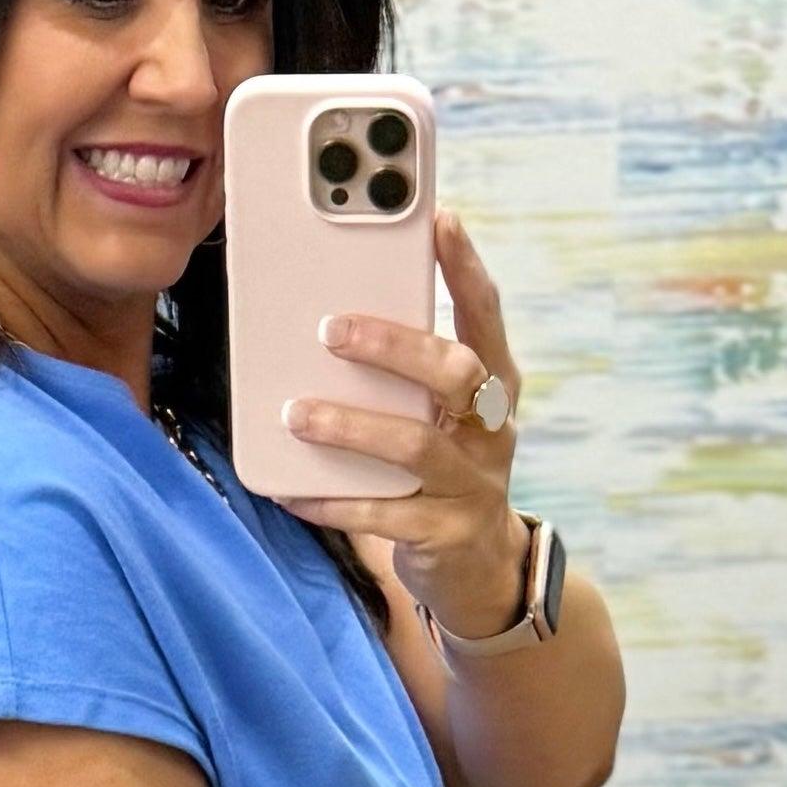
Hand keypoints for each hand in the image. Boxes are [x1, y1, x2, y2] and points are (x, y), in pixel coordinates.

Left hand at [276, 206, 527, 639]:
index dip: (465, 266)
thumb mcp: (439, 413)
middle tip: (332, 329)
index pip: (486, 315)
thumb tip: (327, 315)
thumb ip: (406, 372)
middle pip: (458, 373)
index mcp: (494, 387)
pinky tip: (291, 492)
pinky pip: (384, 515)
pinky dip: (333, 501)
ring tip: (297, 414)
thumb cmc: (444, 467)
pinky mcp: (444, 535)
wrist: (479, 568)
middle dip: (395, 346)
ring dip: (352, 426)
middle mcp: (493, 430)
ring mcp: (472, 484)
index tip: (439, 218)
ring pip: (416, 445)